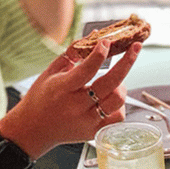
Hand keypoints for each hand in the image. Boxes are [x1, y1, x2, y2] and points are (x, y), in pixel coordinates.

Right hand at [0, 39, 140, 159]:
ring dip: (122, 86)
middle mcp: (76, 106)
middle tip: (135, 48)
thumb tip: (94, 36)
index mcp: (62, 88)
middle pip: (110, 85)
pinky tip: (111, 99)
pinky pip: (118, 118)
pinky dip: (120, 105)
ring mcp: (88, 121)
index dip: (99, 55)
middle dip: (127, 63)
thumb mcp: (50, 72)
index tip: (107, 42)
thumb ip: (72, 55)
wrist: (34, 129)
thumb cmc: (42, 97)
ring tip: (115, 82)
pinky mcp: (95, 132)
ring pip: (118, 101)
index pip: (86, 70)